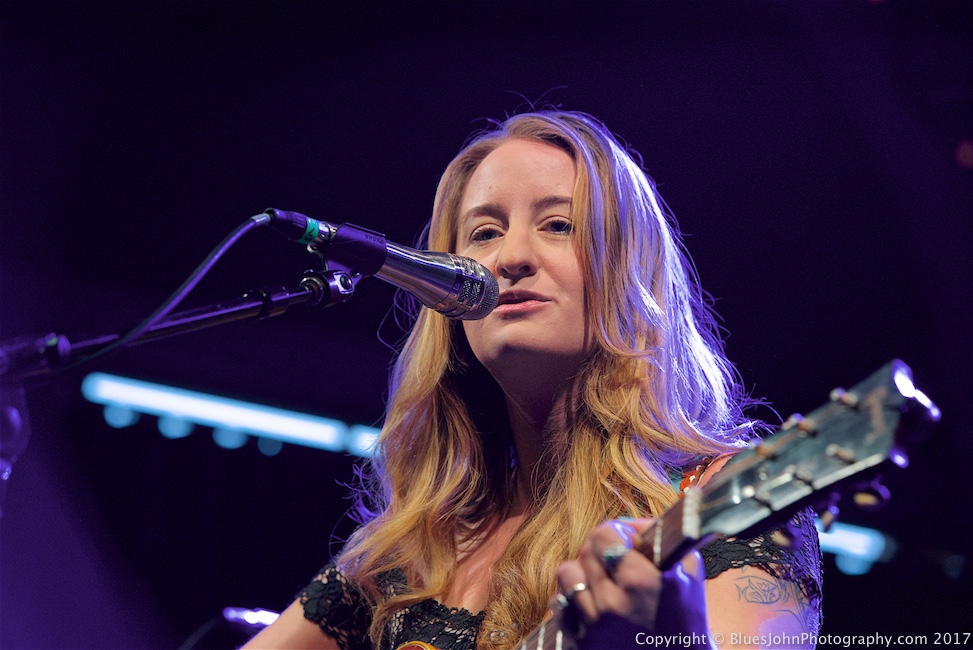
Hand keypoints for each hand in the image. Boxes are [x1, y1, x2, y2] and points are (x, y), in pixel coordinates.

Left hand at [553, 519, 713, 648]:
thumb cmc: (686, 624)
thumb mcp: (687, 576)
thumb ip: (661, 540)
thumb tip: (633, 524)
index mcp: (639, 582)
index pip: (605, 533)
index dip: (616, 533)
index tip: (626, 542)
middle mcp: (611, 603)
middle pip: (585, 550)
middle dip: (601, 551)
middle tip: (615, 561)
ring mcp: (591, 625)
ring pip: (566, 573)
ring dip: (582, 572)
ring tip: (600, 581)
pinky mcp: (578, 641)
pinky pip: (558, 602)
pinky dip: (571, 598)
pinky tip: (590, 602)